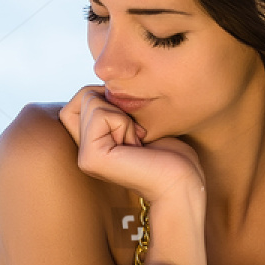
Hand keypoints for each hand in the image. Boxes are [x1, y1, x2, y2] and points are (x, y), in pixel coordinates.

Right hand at [59, 86, 202, 201]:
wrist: (182, 183)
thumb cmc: (170, 154)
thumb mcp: (136, 120)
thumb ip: (112, 107)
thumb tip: (103, 82)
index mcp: (91, 145)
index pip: (81, 99)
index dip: (109, 97)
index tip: (135, 121)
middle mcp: (82, 153)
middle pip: (83, 97)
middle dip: (115, 104)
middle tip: (137, 133)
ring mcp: (85, 157)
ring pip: (90, 101)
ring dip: (122, 114)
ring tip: (137, 141)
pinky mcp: (91, 158)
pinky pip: (100, 114)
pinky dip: (124, 122)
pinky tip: (137, 145)